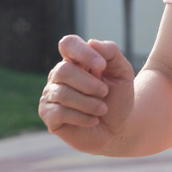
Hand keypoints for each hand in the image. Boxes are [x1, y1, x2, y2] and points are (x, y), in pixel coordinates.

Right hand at [38, 35, 134, 153]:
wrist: (117, 129)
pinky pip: (59, 112)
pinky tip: (93, 120)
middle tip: (105, 93)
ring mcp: (51, 94)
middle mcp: (59, 74)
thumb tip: (91, 42)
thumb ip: (111, 53)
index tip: (102, 66)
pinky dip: (81, 117)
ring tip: (102, 109)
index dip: (83, 53)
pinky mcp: (48, 115)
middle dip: (89, 84)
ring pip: (62, 93)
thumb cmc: (117, 98)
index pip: (68, 44)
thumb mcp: (123, 73)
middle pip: (63, 70)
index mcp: (76, 60)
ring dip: (89, 103)